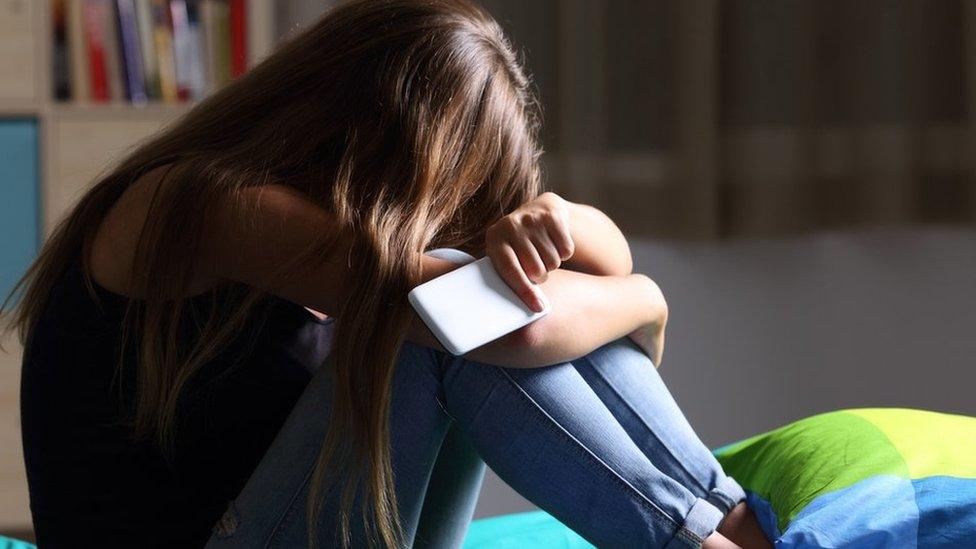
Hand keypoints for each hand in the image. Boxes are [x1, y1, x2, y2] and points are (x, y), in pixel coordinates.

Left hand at [486, 192, 574, 311]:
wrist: (539, 209)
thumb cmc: (519, 244)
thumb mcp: (507, 255)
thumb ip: (512, 278)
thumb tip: (534, 307)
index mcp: (494, 239)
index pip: (510, 271)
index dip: (525, 292)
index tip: (538, 308)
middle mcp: (511, 226)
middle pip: (536, 270)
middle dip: (540, 276)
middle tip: (536, 269)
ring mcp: (532, 219)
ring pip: (553, 262)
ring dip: (551, 264)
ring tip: (543, 253)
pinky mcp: (552, 216)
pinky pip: (566, 250)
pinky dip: (563, 253)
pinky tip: (554, 243)